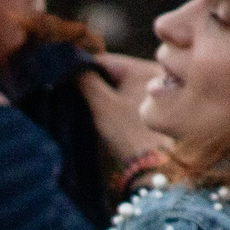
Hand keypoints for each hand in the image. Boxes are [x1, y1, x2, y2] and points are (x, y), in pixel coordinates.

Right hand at [78, 53, 168, 170]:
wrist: (157, 168)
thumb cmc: (129, 134)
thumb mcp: (103, 105)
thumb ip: (85, 80)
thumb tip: (71, 63)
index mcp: (143, 68)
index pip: (104, 61)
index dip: (82, 72)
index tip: (69, 85)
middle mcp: (157, 75)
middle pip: (115, 73)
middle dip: (97, 85)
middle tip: (81, 101)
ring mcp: (161, 93)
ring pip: (124, 87)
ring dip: (109, 96)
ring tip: (98, 113)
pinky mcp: (161, 110)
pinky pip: (135, 99)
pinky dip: (122, 106)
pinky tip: (115, 120)